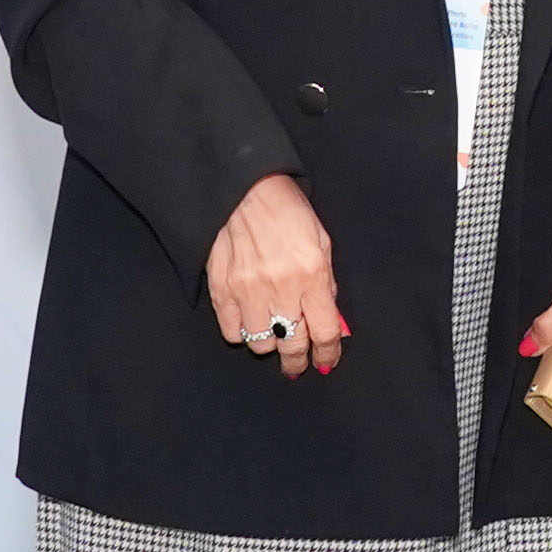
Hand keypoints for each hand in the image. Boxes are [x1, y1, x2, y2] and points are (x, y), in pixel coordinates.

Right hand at [207, 174, 347, 375]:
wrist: (245, 189)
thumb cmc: (288, 212)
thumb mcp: (321, 243)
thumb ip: (326, 286)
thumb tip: (330, 323)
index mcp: (311, 274)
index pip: (324, 332)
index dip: (327, 354)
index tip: (326, 361)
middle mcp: (280, 287)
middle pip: (292, 346)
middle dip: (299, 360)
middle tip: (298, 362)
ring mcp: (247, 291)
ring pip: (261, 344)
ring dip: (271, 342)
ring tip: (273, 330)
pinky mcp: (221, 290)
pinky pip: (232, 332)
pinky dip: (243, 332)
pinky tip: (250, 319)